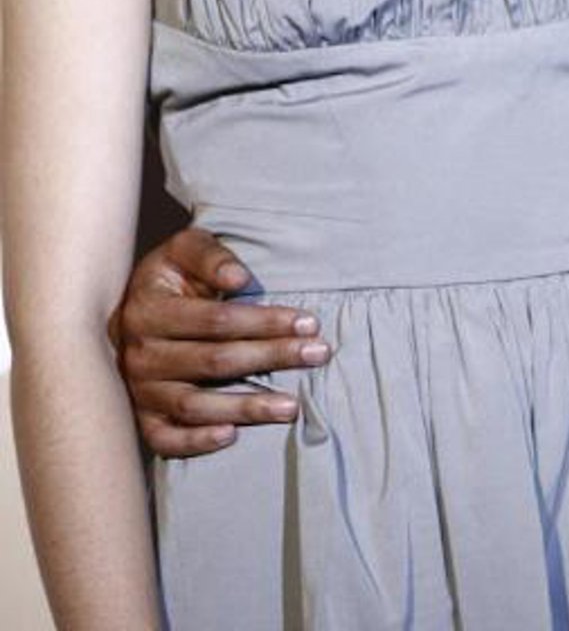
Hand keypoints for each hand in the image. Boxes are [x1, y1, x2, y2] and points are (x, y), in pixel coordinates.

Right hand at [111, 227, 330, 456]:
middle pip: (214, 361)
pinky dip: (195, 442)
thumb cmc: (170, 276)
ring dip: (245, 407)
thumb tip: (240, 278)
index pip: (216, 320)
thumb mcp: (183, 249)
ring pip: (194, 405)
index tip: (308, 322)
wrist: (130, 307)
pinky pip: (164, 439)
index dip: (265, 321)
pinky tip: (231, 436)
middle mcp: (140, 353)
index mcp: (148, 308)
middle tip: (317, 354)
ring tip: (291, 406)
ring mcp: (139, 389)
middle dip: (272, 357)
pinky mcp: (142, 416)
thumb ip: (210, 255)